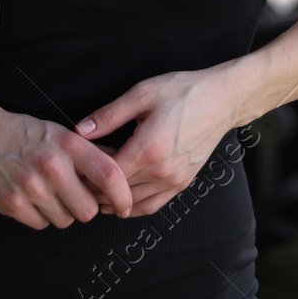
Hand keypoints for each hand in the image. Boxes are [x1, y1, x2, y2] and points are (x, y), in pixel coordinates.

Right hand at [0, 109, 134, 229]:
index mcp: (69, 145)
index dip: (123, 196)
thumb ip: (93, 153)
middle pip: (88, 210)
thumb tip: (126, 168)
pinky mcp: (12, 203)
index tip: (125, 206)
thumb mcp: (63, 134)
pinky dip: (41, 216)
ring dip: (62, 212)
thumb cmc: (28, 134)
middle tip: (75, 195)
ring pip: (65, 221)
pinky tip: (33, 197)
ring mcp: (30, 186)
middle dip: (85, 207)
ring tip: (49, 192)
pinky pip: (41, 225)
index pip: (108, 175)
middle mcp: (51, 165)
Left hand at [73, 68, 243, 216]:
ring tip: (94, 190)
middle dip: (96, 187)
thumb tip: (81, 130)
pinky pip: (153, 205)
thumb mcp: (142, 94)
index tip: (75, 167)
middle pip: (118, 191)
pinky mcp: (183, 183)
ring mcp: (174, 180)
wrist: (223, 99)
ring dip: (113, 200)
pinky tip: (121, 199)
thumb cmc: (184, 92)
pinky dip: (134, 207)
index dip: (87, 173)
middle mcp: (162, 171)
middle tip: (79, 179)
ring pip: (134, 203)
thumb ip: (109, 115)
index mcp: (148, 149)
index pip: (108, 174)